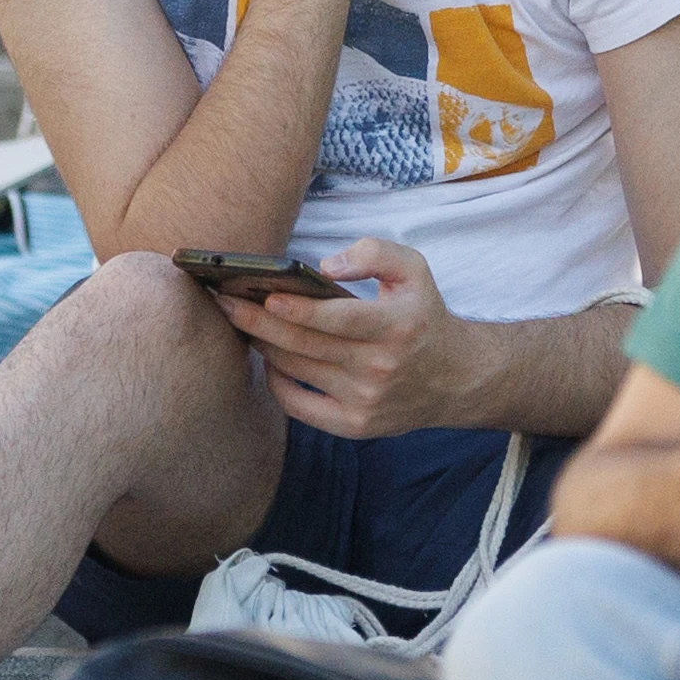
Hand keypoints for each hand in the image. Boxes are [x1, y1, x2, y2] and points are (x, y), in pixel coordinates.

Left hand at [219, 239, 470, 438]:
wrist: (455, 379)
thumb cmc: (422, 316)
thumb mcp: (415, 271)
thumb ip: (375, 253)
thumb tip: (325, 267)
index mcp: (398, 326)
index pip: (340, 318)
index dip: (299, 308)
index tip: (263, 294)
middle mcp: (381, 367)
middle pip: (306, 344)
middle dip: (259, 322)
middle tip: (224, 302)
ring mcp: (366, 401)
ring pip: (297, 370)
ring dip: (263, 344)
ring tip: (241, 322)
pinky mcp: (354, 426)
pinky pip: (299, 406)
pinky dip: (276, 382)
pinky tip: (268, 358)